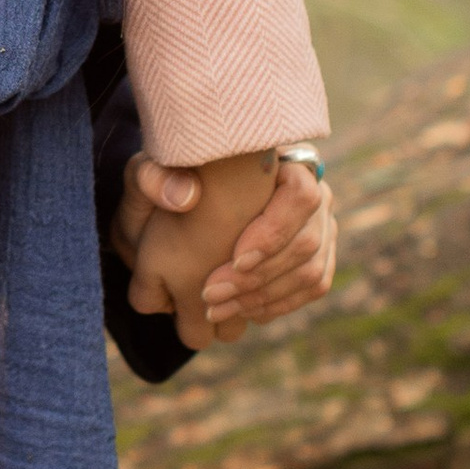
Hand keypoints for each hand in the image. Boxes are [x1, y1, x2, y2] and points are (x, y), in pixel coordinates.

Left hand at [120, 148, 337, 343]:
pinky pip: (312, 286)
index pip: (301, 194)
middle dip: (258, 278)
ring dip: (262, 297)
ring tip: (214, 309)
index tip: (233, 258)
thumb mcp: (149, 170)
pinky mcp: (318, 253)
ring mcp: (320, 223)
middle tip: (210, 295)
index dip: (274, 231)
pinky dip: (277, 304)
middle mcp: (312, 188)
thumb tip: (182, 196)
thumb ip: (152, 177)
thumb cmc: (169, 177)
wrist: (182, 196)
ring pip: (310, 271)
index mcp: (281, 156)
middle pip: (306, 242)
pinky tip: (240, 311)